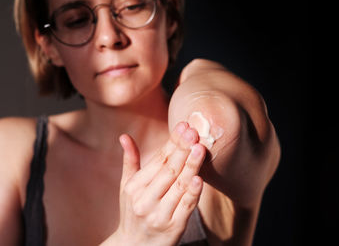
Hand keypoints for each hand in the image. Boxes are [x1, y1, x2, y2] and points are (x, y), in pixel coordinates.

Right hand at [104, 122, 205, 245]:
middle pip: (168, 170)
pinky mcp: (174, 227)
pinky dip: (192, 193)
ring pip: (178, 186)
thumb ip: (130, 161)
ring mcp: (159, 214)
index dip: (172, 142)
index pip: (158, 160)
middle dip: (182, 149)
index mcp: (135, 187)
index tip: (184, 126)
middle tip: (194, 132)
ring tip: (200, 148)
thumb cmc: (133, 212)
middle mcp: (145, 200)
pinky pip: (185, 207)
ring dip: (190, 166)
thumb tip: (124, 136)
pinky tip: (199, 178)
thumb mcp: (128, 187)